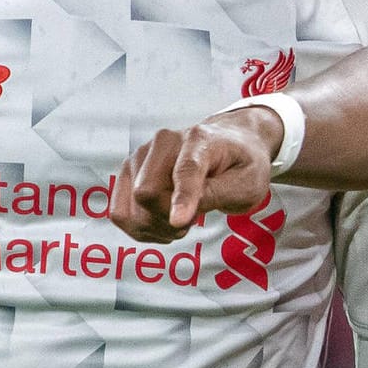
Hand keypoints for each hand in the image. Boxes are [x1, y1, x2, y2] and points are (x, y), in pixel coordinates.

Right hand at [110, 107, 285, 241]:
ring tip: (180, 218)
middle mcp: (163, 142)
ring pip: (129, 209)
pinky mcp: (128, 172)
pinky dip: (141, 228)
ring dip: (154, 227)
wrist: (232, 144)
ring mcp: (141, 156)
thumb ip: (216, 195)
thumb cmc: (242, 164)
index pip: (185, 170)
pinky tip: (163, 219)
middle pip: (145, 194)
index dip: (180, 199)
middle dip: (167, 220)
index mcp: (200, 139)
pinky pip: (120, 214)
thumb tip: (179, 217)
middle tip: (193, 220)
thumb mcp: (247, 184)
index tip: (179, 222)